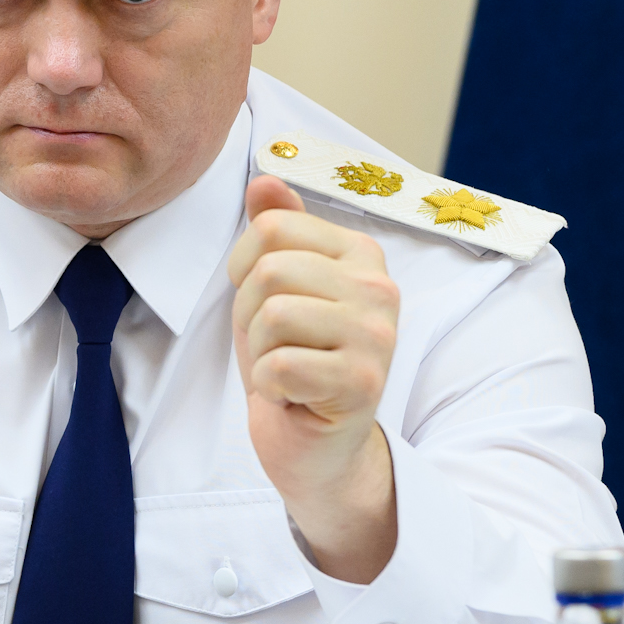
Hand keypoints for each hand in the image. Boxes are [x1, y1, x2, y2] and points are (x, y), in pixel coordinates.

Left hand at [225, 175, 399, 580]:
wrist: (315, 445)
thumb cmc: (295, 361)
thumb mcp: (277, 289)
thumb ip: (277, 231)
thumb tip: (264, 178)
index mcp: (361, 254)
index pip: (272, 227)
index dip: (243, 267)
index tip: (263, 302)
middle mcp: (380, 288)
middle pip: (269, 269)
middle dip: (249, 314)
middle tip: (274, 345)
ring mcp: (377, 336)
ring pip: (273, 314)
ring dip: (260, 350)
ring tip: (286, 367)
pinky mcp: (363, 384)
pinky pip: (279, 365)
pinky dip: (270, 386)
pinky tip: (294, 394)